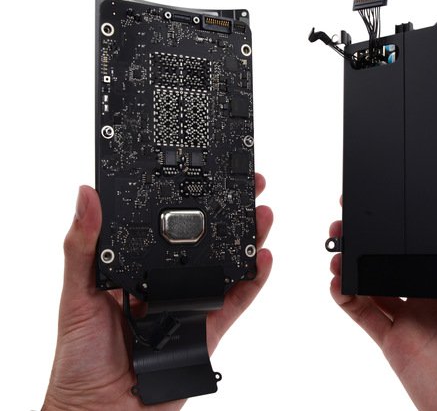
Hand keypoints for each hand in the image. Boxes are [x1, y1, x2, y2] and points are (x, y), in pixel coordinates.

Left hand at [44, 173, 272, 410]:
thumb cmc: (80, 359)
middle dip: (228, 212)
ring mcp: (192, 304)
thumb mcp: (77, 295)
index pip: (165, 224)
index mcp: (138, 268)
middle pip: (205, 241)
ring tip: (262, 215)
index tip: (199, 173)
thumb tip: (85, 197)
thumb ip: (82, 247)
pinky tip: (262, 259)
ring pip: (226, 266)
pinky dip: (254, 282)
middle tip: (246, 186)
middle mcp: (168, 282)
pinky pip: (236, 301)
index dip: (186, 197)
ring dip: (248, 239)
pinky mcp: (209, 329)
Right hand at [329, 190, 436, 409]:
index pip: (436, 234)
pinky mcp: (394, 341)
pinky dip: (344, 294)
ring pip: (373, 277)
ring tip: (339, 240)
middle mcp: (436, 292)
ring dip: (352, 257)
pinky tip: (337, 279)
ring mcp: (413, 316)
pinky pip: (362, 312)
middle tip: (353, 212)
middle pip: (397, 252)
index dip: (414, 213)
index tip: (397, 190)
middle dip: (373, 230)